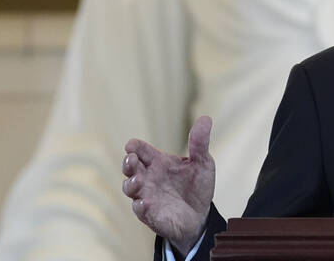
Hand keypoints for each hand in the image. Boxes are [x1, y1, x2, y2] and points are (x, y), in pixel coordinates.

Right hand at [123, 116, 215, 251]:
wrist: (201, 215)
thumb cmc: (197, 186)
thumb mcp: (202, 162)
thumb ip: (200, 143)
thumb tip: (206, 118)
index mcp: (158, 162)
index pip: (142, 151)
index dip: (135, 147)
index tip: (132, 144)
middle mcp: (149, 178)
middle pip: (130, 168)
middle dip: (128, 163)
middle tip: (131, 158)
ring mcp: (148, 196)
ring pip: (131, 189)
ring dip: (131, 184)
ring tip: (138, 179)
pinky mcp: (152, 215)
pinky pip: (142, 211)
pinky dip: (141, 206)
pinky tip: (145, 203)